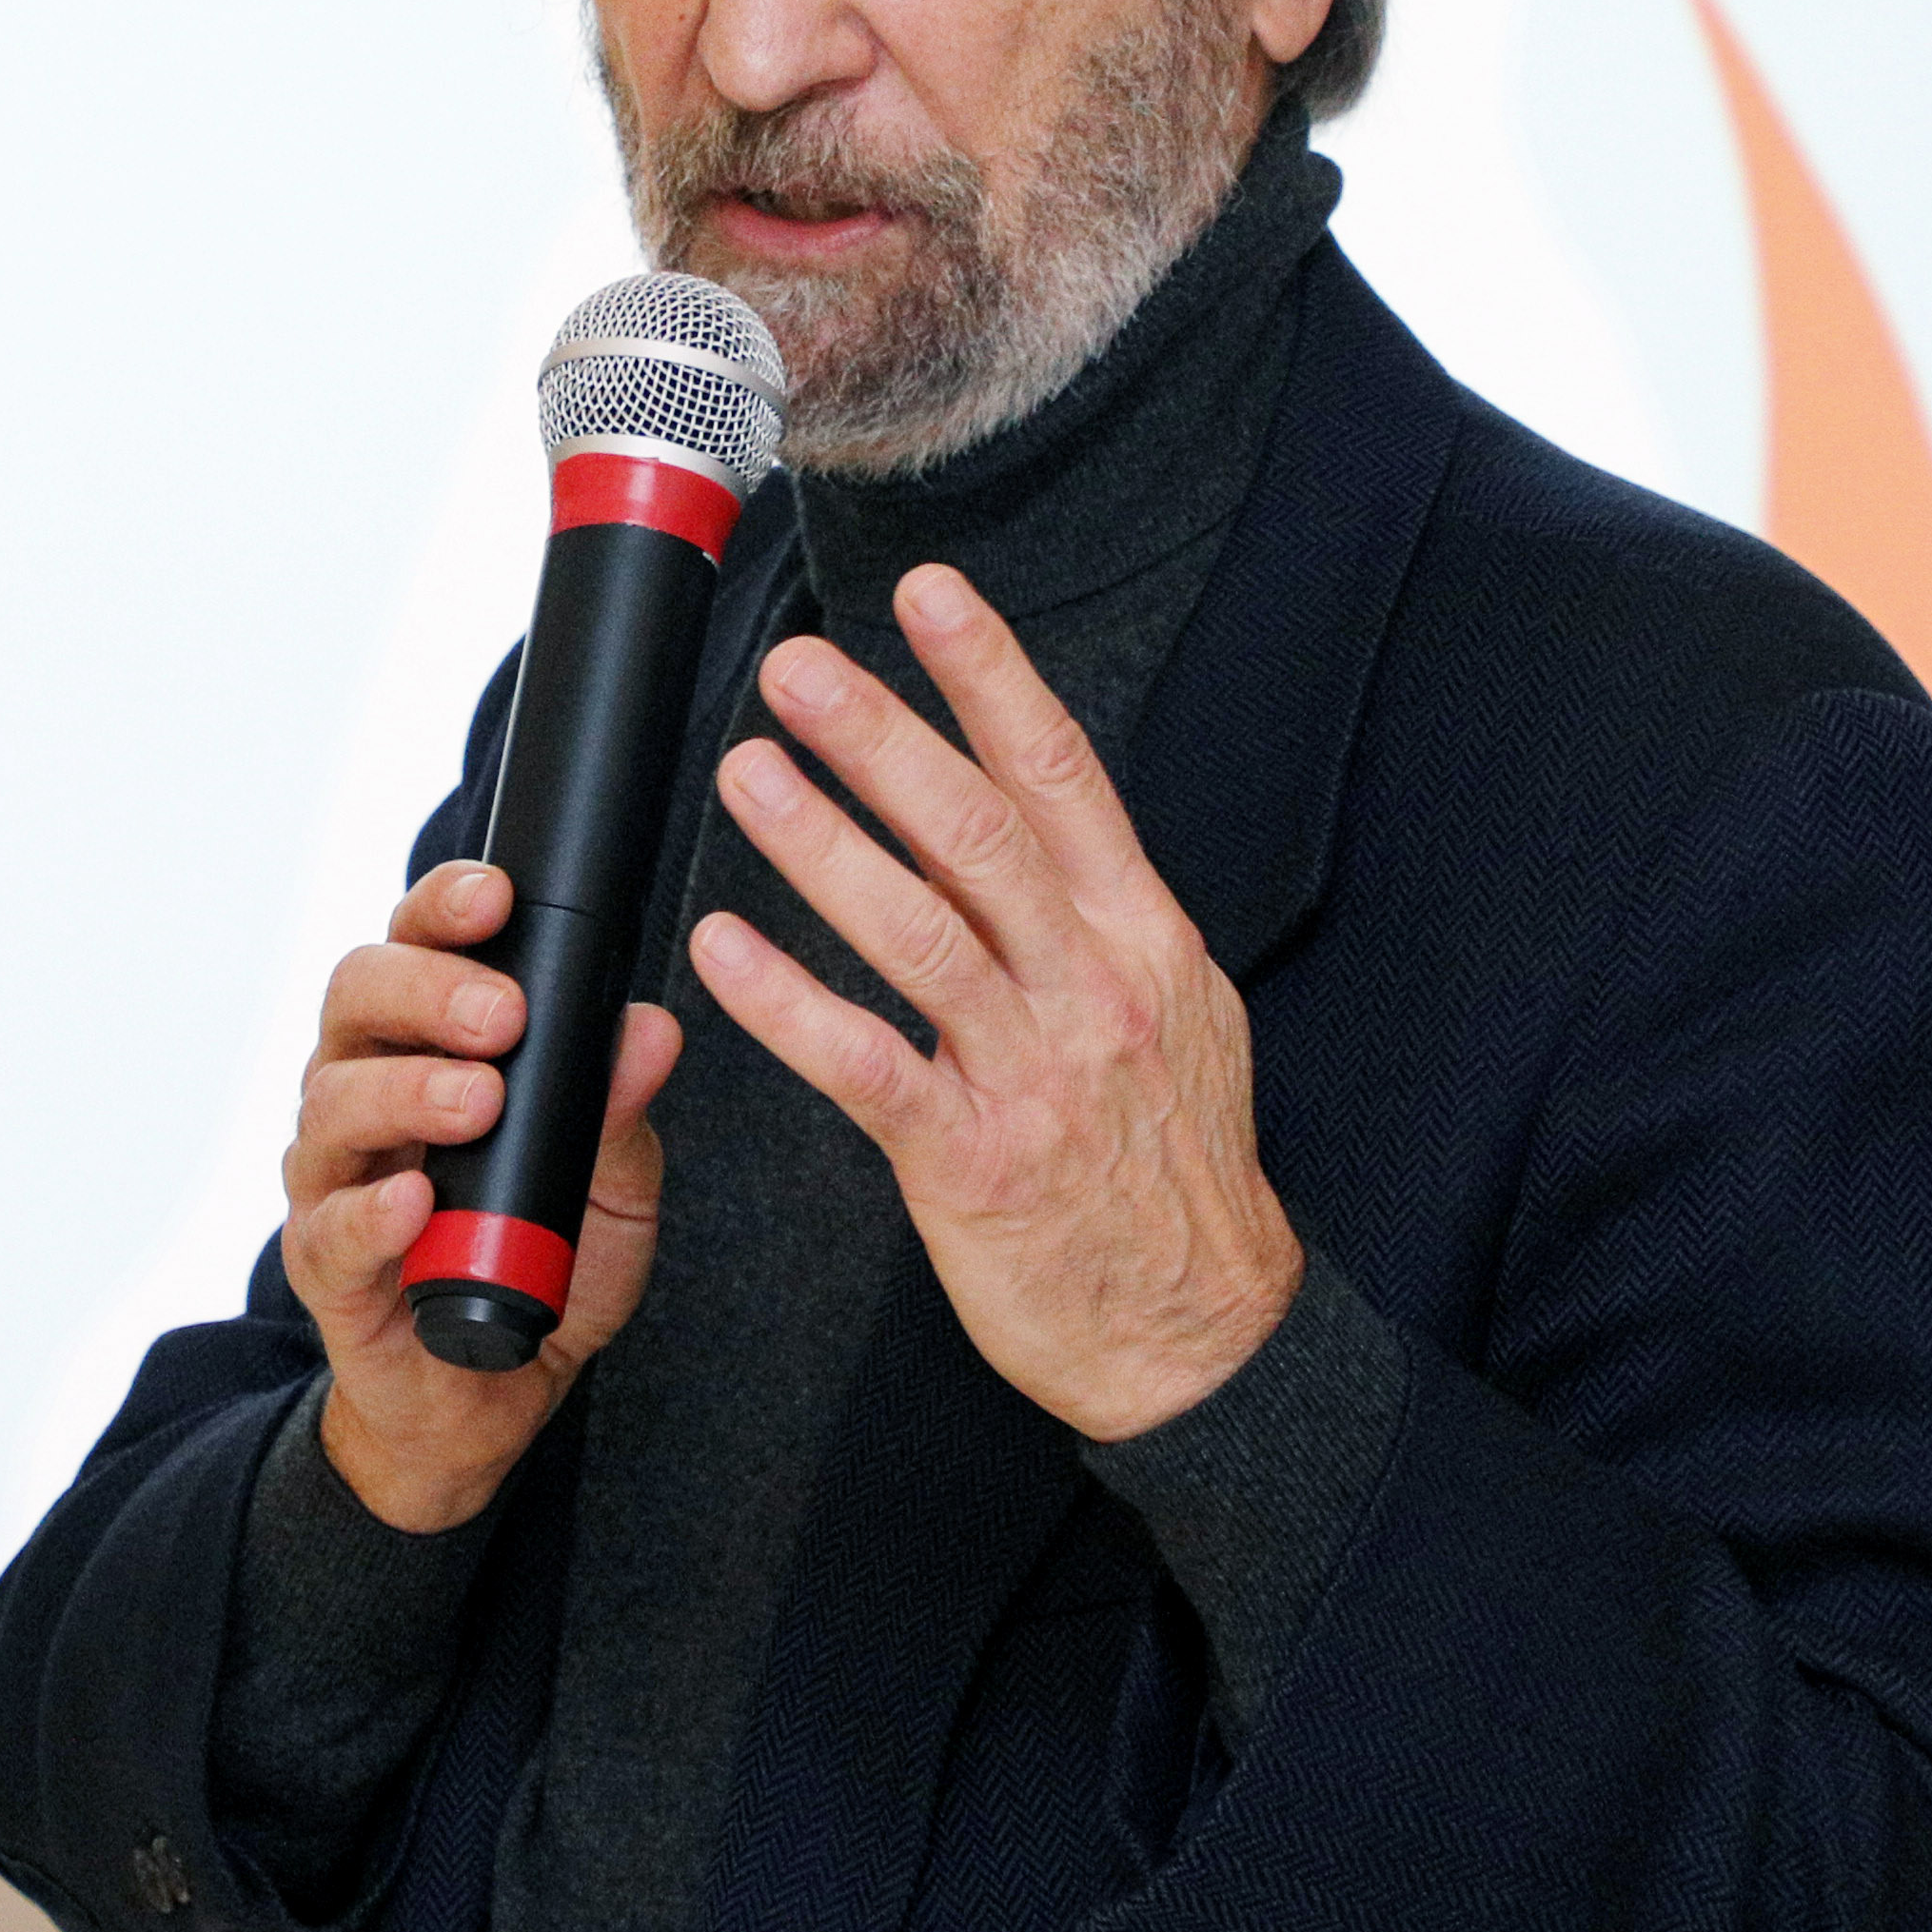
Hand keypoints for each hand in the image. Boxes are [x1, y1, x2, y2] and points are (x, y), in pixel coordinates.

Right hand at [278, 858, 680, 1536]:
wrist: (491, 1393)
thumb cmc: (543, 1265)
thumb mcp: (611, 1188)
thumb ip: (620, 1112)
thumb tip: (651, 1030)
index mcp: (424, 1046)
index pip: (414, 947)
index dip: (442, 908)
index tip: (497, 897)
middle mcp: (364, 1092)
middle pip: (355, 1000)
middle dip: (426, 990)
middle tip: (502, 1015)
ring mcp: (334, 1177)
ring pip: (334, 1102)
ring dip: (407, 1091)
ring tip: (478, 1101)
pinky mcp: (325, 1267)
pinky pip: (329, 1227)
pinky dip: (372, 1212)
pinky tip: (413, 1204)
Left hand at [688, 565, 1304, 1442]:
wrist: (1207, 1336)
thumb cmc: (1171, 1169)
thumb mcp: (1167, 1012)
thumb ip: (1082, 912)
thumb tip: (1000, 807)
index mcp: (1141, 935)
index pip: (1061, 777)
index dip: (991, 679)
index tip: (931, 595)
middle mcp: (1094, 987)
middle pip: (980, 832)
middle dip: (883, 737)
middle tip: (796, 669)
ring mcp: (1037, 1074)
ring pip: (919, 931)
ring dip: (822, 844)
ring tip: (748, 772)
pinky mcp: (975, 1162)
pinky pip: (869, 1065)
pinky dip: (790, 1002)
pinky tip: (724, 948)